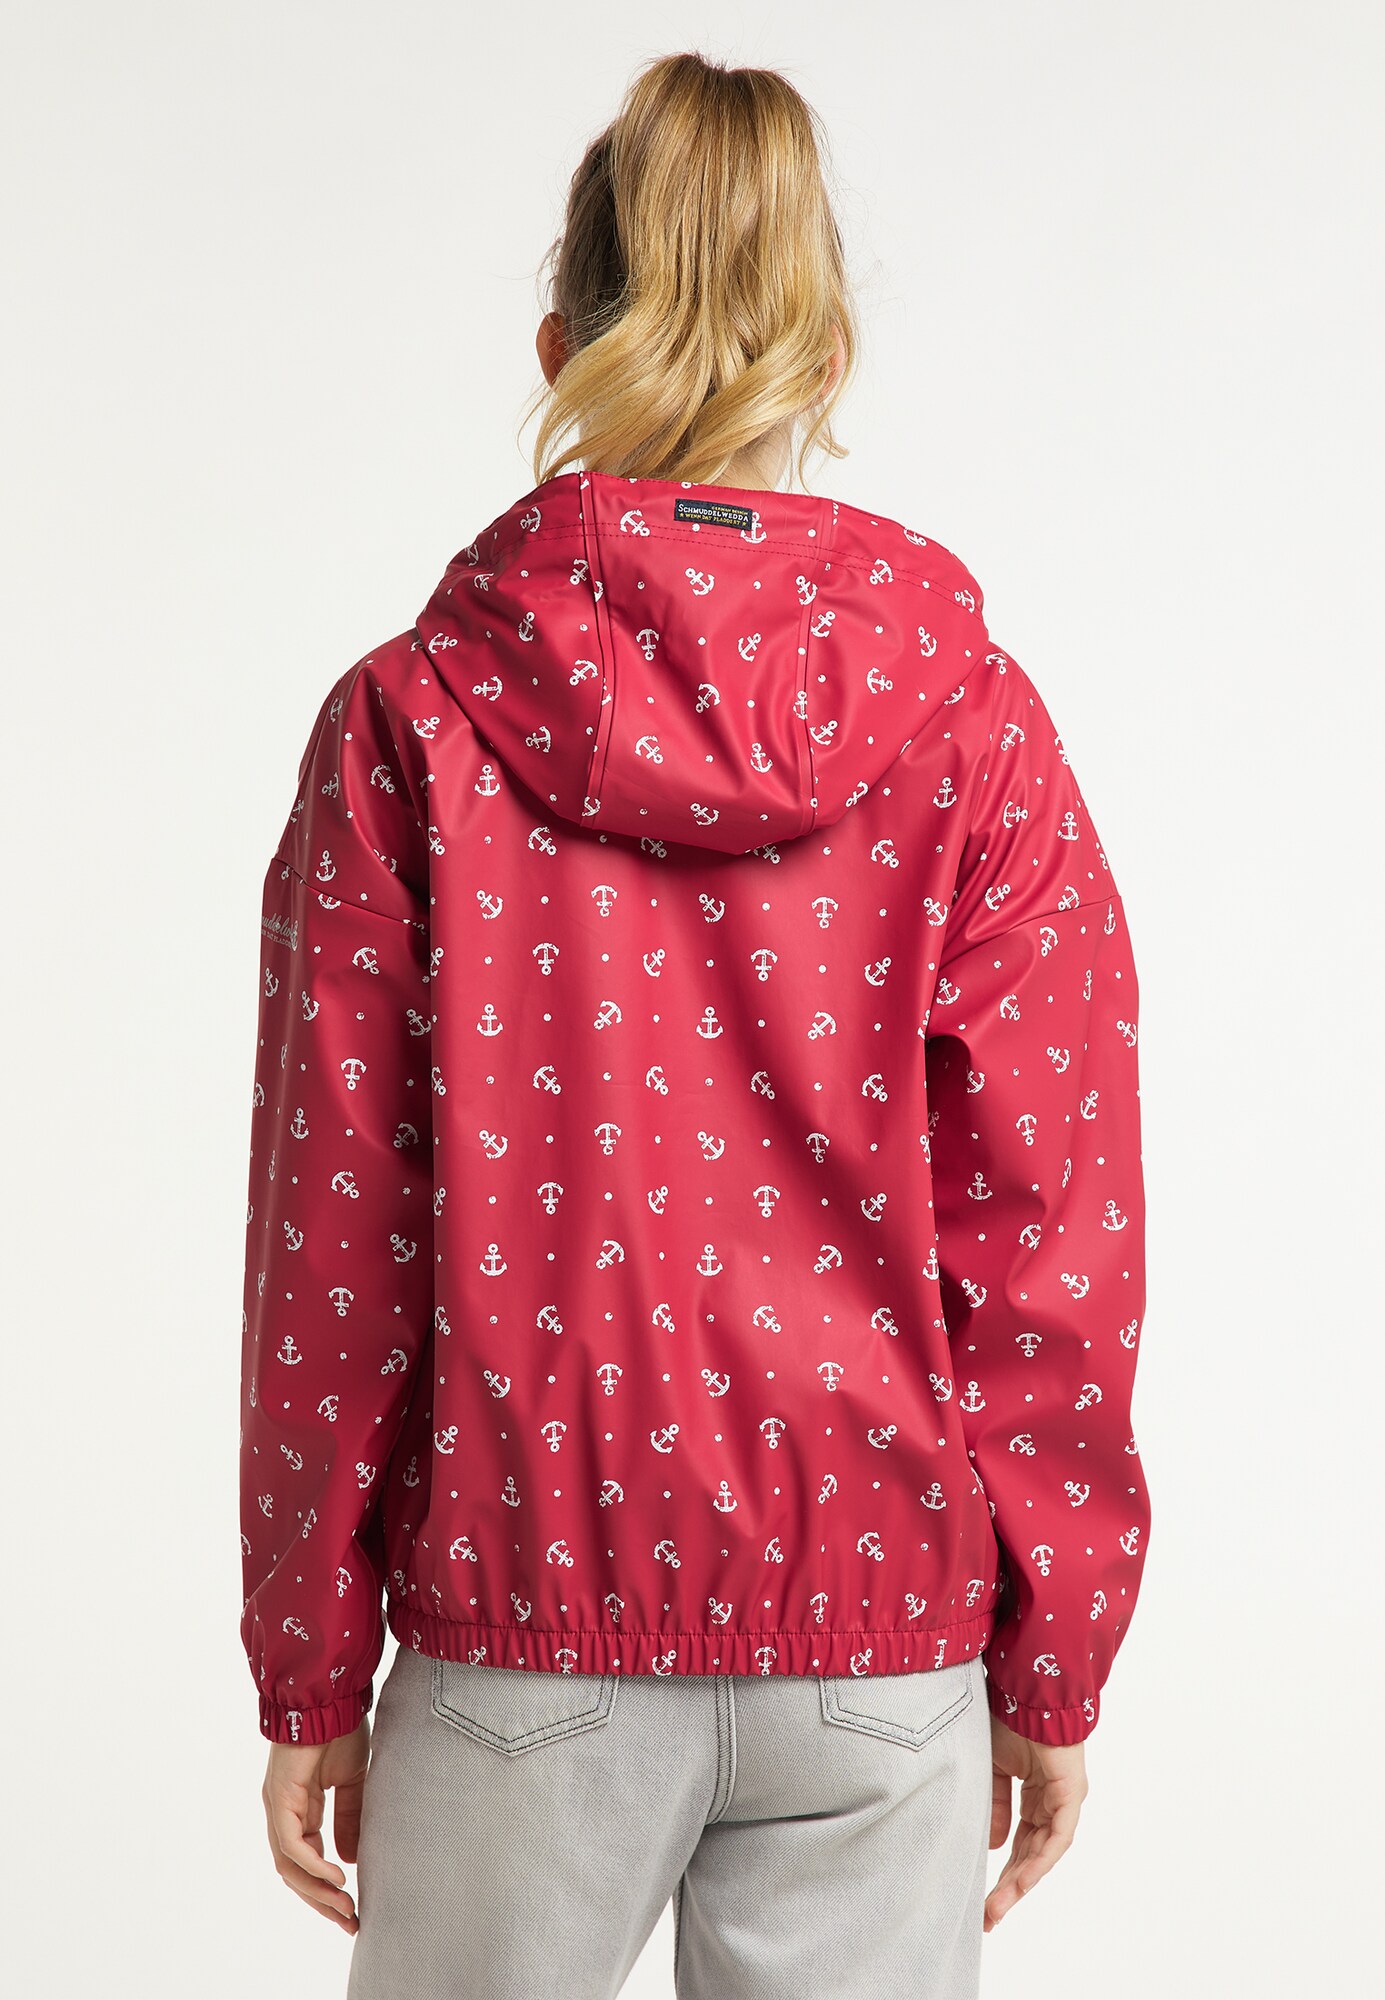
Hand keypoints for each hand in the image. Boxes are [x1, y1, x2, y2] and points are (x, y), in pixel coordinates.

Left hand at [262, 1719, 370, 1933]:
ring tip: (346, 1907)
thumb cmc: (340, 1730)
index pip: (306, 1861)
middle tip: (351, 1922)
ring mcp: (278, 1806)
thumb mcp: (352, 1782)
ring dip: (318, 1891)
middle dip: (322, 1901)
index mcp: (298, 1809)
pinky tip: (336, 1877)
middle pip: (294, 1872)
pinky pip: (291, 1843)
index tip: (353, 1910)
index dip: (327, 1889)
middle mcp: (282, 1812)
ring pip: (290, 1865)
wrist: (331, 1695)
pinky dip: (312, 1864)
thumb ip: (348, 1819)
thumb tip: (349, 1861)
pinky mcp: (280, 1797)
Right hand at [984, 1714, 1088, 1930]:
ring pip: (1044, 1852)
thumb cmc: (1008, 1717)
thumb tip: (996, 1846)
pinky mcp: (1069, 1795)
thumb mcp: (991, 1767)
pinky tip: (1021, 1880)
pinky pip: (1057, 1837)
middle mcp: (1052, 1801)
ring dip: (1020, 1881)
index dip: (1003, 1870)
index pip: (1020, 1842)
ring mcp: (1063, 1800)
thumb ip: (994, 1805)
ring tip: (997, 1907)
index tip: (983, 1898)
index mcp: (1035, 1793)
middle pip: (1031, 1854)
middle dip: (1008, 1886)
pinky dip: (1040, 1860)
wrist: (1025, 1690)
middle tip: (988, 1916)